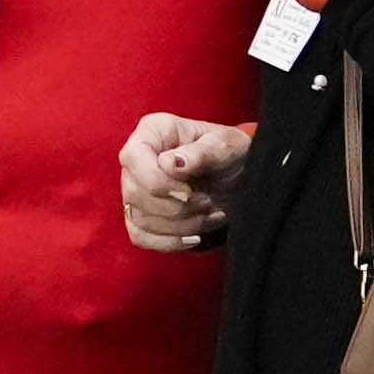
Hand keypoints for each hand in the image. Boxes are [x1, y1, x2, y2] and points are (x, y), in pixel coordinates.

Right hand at [121, 109, 252, 251]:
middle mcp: (136, 159)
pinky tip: (194, 235)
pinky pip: (140, 237)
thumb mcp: (225, 146)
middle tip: (208, 202)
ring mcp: (134, 188)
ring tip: (209, 214)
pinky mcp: (140, 214)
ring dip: (181, 225)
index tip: (191, 191)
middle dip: (178, 207)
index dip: (159, 182)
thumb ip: (200, 153)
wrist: (239, 174)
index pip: (133, 158)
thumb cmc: (231, 153)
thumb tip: (169, 164)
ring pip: (140, 219)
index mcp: (152, 132)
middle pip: (136, 193)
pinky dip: (170, 242)